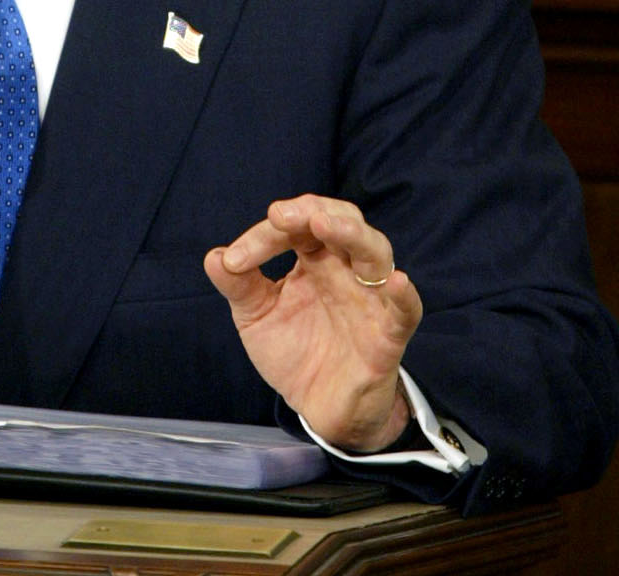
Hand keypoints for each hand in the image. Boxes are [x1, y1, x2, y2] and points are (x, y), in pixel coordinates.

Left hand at [204, 194, 422, 451]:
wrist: (320, 409)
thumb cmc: (295, 351)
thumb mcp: (257, 317)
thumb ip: (239, 286)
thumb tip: (214, 257)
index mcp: (314, 259)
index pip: (295, 227)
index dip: (263, 236)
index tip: (233, 261)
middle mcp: (345, 269)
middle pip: (343, 220)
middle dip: (312, 210)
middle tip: (279, 215)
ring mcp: (370, 298)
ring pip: (375, 252)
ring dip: (352, 234)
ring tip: (326, 224)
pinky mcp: (388, 335)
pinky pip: (405, 311)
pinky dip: (404, 295)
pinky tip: (396, 282)